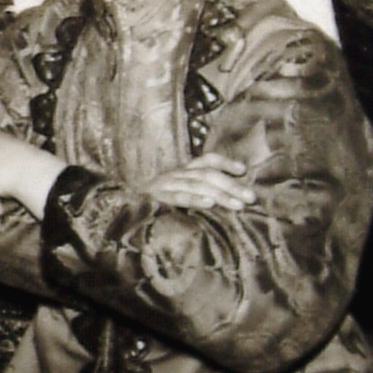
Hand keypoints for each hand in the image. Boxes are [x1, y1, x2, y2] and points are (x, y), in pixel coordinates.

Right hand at [142, 157, 258, 212]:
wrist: (121, 210)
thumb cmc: (155, 205)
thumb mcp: (179, 195)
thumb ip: (199, 193)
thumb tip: (230, 198)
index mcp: (182, 172)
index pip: (206, 161)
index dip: (225, 163)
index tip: (243, 170)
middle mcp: (175, 174)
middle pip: (206, 174)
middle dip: (231, 185)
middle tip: (251, 197)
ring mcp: (165, 185)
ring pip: (196, 185)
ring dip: (220, 194)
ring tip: (238, 204)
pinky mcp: (155, 198)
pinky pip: (177, 197)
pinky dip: (194, 199)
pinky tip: (209, 204)